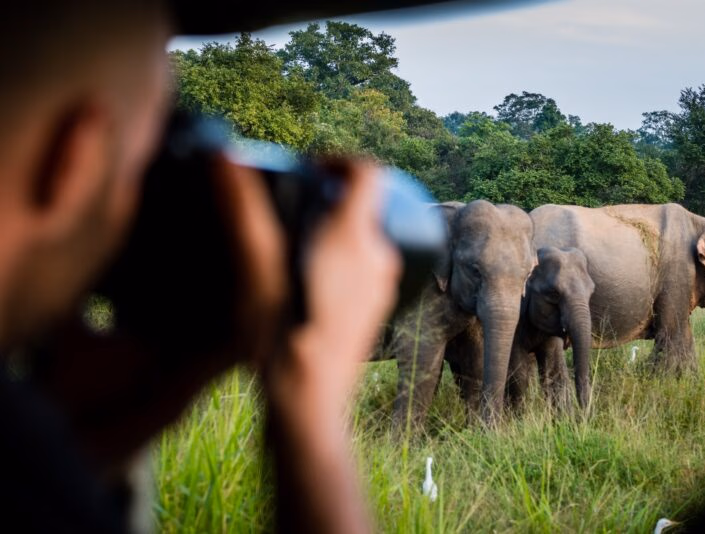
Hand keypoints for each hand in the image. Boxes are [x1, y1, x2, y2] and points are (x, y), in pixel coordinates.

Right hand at [216, 156, 399, 533]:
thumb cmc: (279, 336)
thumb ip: (240, 209)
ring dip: (338, 225)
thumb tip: (222, 154)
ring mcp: (381, 286)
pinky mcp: (376, 309)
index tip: (307, 169)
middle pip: (368, 204)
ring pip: (367, 236)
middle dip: (332, 194)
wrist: (308, 403)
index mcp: (355, 239)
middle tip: (295, 202)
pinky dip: (344, 254)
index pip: (368, 172)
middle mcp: (378, 258)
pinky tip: (310, 274)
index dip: (338, 160)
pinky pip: (367, 264)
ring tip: (297, 238)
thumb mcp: (255, 268)